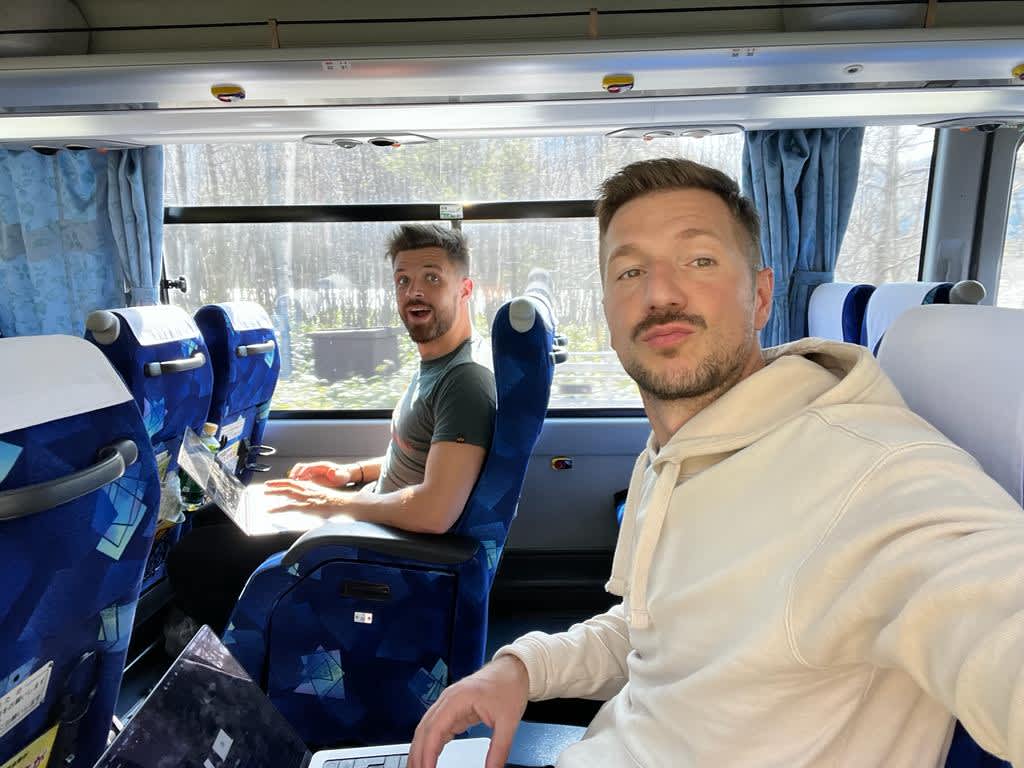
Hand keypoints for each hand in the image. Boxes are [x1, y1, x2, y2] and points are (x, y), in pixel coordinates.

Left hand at [264, 479, 350, 514]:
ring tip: (265, 493)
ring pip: (287, 492)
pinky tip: (270, 510)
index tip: (276, 482)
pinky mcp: (307, 507)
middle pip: (289, 484)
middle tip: (266, 485)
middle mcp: (308, 490)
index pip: (295, 482)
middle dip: (276, 484)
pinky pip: (289, 506)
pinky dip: (278, 508)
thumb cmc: (338, 504)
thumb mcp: (325, 497)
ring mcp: (307, 498)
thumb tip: (309, 503)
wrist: (347, 505)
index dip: (284, 481)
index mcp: (312, 487)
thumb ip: (315, 498)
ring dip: (274, 492)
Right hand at [287, 461, 351, 487]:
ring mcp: (313, 472)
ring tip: (290, 485)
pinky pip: (302, 478)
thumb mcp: (341, 476)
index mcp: (321, 466)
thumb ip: (335, 474)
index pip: (308, 467)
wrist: (344, 475)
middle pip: (300, 467)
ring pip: (299, 472)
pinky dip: (297, 482)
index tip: (297, 478)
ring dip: (294, 477)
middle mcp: (315, 468)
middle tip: (290, 481)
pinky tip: (295, 488)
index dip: (301, 472)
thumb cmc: (343, 475)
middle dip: (294, 473)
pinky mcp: (312, 478)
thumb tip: (331, 471)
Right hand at [409, 656, 528, 767]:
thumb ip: (499, 750)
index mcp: (458, 699)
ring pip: (427, 728)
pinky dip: (430, 742)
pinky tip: (429, 754)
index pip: (434, 730)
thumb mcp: (508, 722)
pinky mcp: (453, 708)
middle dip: (417, 752)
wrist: (514, 668)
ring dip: (420, 747)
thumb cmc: (509, 686)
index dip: (427, 752)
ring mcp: (449, 703)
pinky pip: (436, 726)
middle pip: (424, 729)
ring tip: (418, 766)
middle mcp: (448, 699)